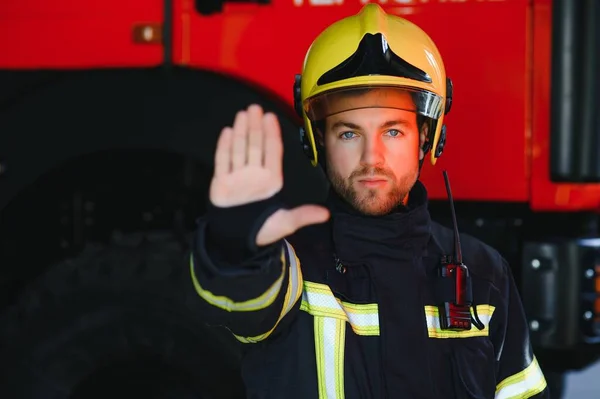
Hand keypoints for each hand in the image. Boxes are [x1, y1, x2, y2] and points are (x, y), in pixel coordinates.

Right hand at [210, 104, 329, 245]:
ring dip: (242, 131)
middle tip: (256, 108)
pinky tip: (229, 131)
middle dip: (256, 127)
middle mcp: (254, 175)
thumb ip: (303, 216)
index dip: (271, 134)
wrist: (237, 241)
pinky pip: (223, 161)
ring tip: (244, 114)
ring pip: (240, 149)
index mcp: (271, 181)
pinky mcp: (222, 182)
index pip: (272, 152)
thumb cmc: (263, 231)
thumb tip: (326, 215)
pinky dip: (224, 146)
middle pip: (255, 145)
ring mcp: (237, 177)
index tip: (271, 118)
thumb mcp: (285, 223)